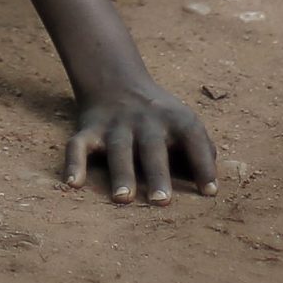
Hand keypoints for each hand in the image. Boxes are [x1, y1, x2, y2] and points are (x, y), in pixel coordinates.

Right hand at [64, 76, 216, 203]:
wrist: (116, 81)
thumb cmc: (160, 117)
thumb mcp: (184, 121)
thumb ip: (202, 150)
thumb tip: (211, 188)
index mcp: (174, 119)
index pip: (193, 138)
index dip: (203, 163)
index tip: (210, 192)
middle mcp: (145, 121)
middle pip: (152, 147)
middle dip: (157, 174)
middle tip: (162, 201)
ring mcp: (115, 125)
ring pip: (118, 149)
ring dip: (121, 173)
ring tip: (123, 199)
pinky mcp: (89, 129)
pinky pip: (78, 146)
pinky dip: (73, 163)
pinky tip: (72, 184)